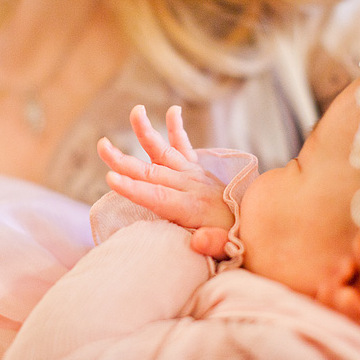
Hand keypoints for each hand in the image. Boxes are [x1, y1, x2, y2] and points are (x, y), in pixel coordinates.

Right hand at [98, 105, 233, 249]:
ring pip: (165, 151)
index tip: (111, 178)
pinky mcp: (197, 169)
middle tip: (102, 147)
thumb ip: (212, 244)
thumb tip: (198, 242)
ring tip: (136, 111)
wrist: (256, 224)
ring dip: (148, 132)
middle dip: (124, 161)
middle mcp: (189, 186)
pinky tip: (174, 110)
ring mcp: (193, 175)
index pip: (156, 197)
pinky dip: (177, 129)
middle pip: (150, 172)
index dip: (133, 189)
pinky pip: (185, 146)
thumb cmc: (234, 240)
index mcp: (191, 208)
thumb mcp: (225, 249)